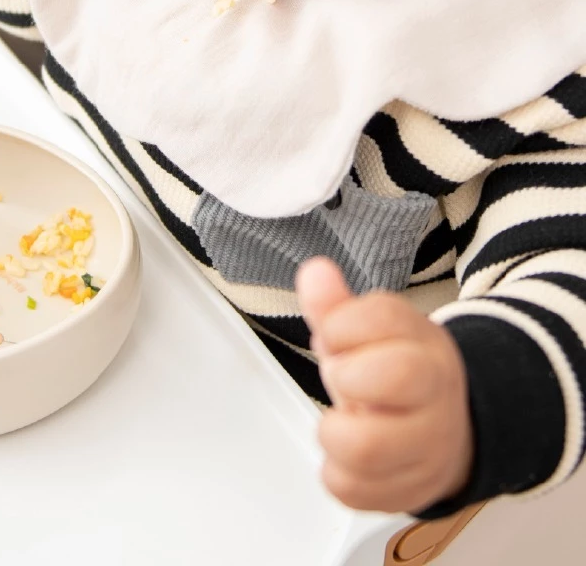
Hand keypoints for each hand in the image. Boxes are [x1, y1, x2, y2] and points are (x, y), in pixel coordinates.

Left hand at [296, 257, 473, 513]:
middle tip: (343, 378)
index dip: (342, 324)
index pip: (385, 316)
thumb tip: (315, 273)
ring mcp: (427, 447)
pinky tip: (347, 455)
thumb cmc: (396, 374)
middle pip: (393, 376)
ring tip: (342, 420)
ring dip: (334, 430)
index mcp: (423, 343)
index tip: (334, 334)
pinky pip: (353, 489)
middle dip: (346, 375)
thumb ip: (335, 305)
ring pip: (367, 446)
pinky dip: (336, 472)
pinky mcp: (408, 491)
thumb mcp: (369, 331)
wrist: (448, 429)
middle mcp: (435, 393)